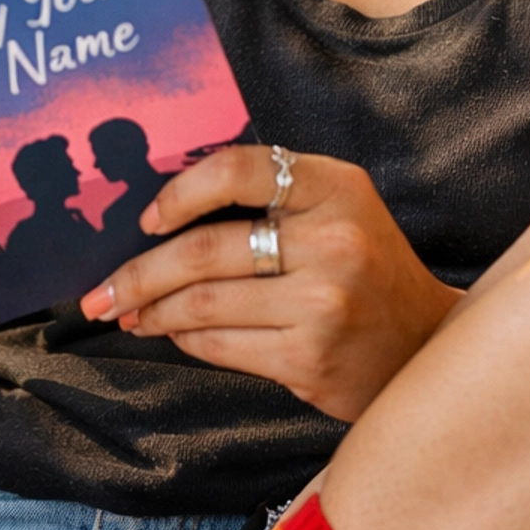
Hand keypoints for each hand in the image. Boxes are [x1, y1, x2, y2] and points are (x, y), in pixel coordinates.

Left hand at [78, 146, 459, 420]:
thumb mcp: (340, 210)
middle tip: (101, 292)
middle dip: (137, 274)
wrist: (427, 344)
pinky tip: (173, 335)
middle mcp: (334, 241)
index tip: (147, 219)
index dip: (179, 193)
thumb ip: (273, 199)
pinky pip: (221, 345)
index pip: (236, 170)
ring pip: (203, 304)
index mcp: (336, 188)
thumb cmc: (367, 270)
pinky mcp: (311, 358)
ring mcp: (323, 303)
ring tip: (128, 314)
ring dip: (152, 312)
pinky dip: (186, 339)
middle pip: (203, 251)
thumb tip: (163, 218)